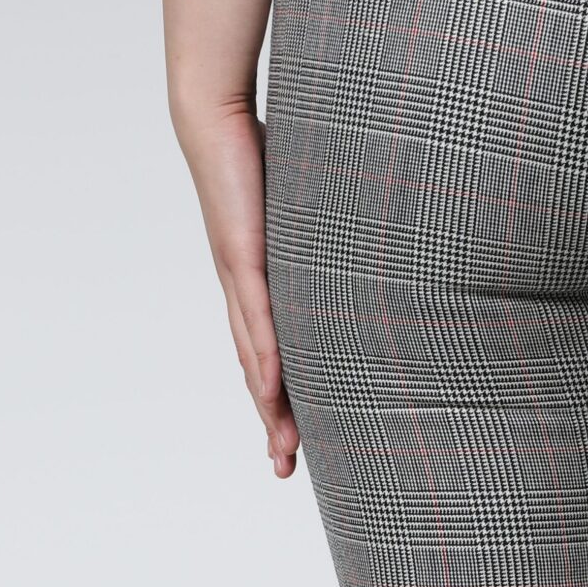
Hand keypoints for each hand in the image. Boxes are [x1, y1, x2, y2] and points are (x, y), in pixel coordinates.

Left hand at [175, 95, 300, 477]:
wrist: (213, 117)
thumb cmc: (261, 152)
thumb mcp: (308, 209)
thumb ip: (329, 236)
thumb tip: (374, 243)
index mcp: (257, 284)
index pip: (272, 353)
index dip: (282, 400)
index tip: (295, 440)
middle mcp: (243, 290)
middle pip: (258, 372)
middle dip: (273, 423)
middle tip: (286, 469)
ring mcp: (239, 277)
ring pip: (255, 358)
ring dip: (268, 408)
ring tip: (283, 450)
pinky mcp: (242, 254)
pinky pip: (256, 317)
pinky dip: (264, 358)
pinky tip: (271, 392)